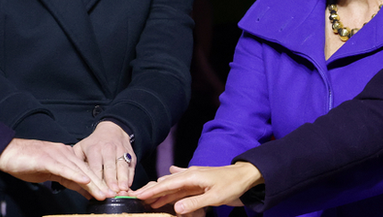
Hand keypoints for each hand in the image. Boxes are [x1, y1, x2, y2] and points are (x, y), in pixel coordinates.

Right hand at [0, 138, 113, 199]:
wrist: (8, 152)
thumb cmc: (27, 163)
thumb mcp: (52, 173)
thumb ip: (69, 180)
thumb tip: (86, 190)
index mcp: (66, 155)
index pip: (86, 170)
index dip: (99, 182)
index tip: (110, 193)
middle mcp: (64, 153)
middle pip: (86, 170)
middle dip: (100, 184)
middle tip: (113, 195)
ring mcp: (57, 155)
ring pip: (79, 170)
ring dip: (93, 183)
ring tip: (103, 193)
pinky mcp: (47, 159)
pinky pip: (64, 168)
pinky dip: (76, 175)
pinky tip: (85, 181)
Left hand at [73, 121, 134, 192]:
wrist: (112, 130)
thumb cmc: (94, 143)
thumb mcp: (81, 147)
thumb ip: (76, 161)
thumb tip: (72, 178)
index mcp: (94, 149)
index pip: (95, 166)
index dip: (97, 179)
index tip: (97, 189)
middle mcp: (108, 149)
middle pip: (110, 167)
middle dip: (111, 181)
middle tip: (112, 193)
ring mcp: (120, 151)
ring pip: (122, 166)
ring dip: (122, 179)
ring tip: (122, 190)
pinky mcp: (130, 155)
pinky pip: (131, 166)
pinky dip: (130, 176)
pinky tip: (129, 185)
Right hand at [133, 163, 262, 215]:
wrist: (245, 176)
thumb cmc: (232, 185)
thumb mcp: (215, 197)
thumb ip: (194, 203)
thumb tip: (175, 208)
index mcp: (191, 177)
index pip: (167, 184)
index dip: (152, 191)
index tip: (138, 195)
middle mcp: (190, 175)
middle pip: (166, 183)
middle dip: (151, 191)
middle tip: (137, 198)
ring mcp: (194, 177)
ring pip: (173, 185)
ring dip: (161, 192)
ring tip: (149, 199)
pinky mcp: (199, 181)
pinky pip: (182, 184)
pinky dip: (173, 184)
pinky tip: (168, 175)